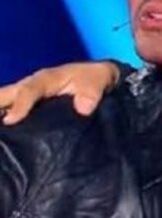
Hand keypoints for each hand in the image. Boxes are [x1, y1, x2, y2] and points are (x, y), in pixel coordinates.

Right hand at [0, 61, 119, 124]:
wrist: (94, 79)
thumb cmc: (92, 80)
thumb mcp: (96, 82)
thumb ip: (90, 94)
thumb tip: (83, 109)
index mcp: (46, 79)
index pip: (29, 91)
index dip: (19, 105)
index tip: (11, 120)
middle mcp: (30, 86)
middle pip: (5, 94)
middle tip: (0, 124)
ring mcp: (27, 96)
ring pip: (4, 102)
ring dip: (0, 112)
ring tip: (0, 136)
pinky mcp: (29, 105)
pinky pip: (10, 110)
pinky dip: (5, 118)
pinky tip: (4, 138)